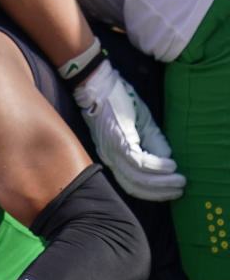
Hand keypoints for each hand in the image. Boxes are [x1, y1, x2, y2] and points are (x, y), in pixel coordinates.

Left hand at [73, 60, 184, 200]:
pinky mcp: (118, 140)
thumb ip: (152, 142)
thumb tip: (167, 159)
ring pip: (137, 177)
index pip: (131, 183)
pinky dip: (156, 166)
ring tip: (179, 182)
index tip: (170, 193)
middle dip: (158, 192)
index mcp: (113, 156)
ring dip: (161, 182)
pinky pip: (138, 161)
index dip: (151, 192)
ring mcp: (113, 150)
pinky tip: (171, 166)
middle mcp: (110, 158)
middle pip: (134, 185)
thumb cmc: (118, 103)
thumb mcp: (139, 125)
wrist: (100, 86)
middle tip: (179, 192)